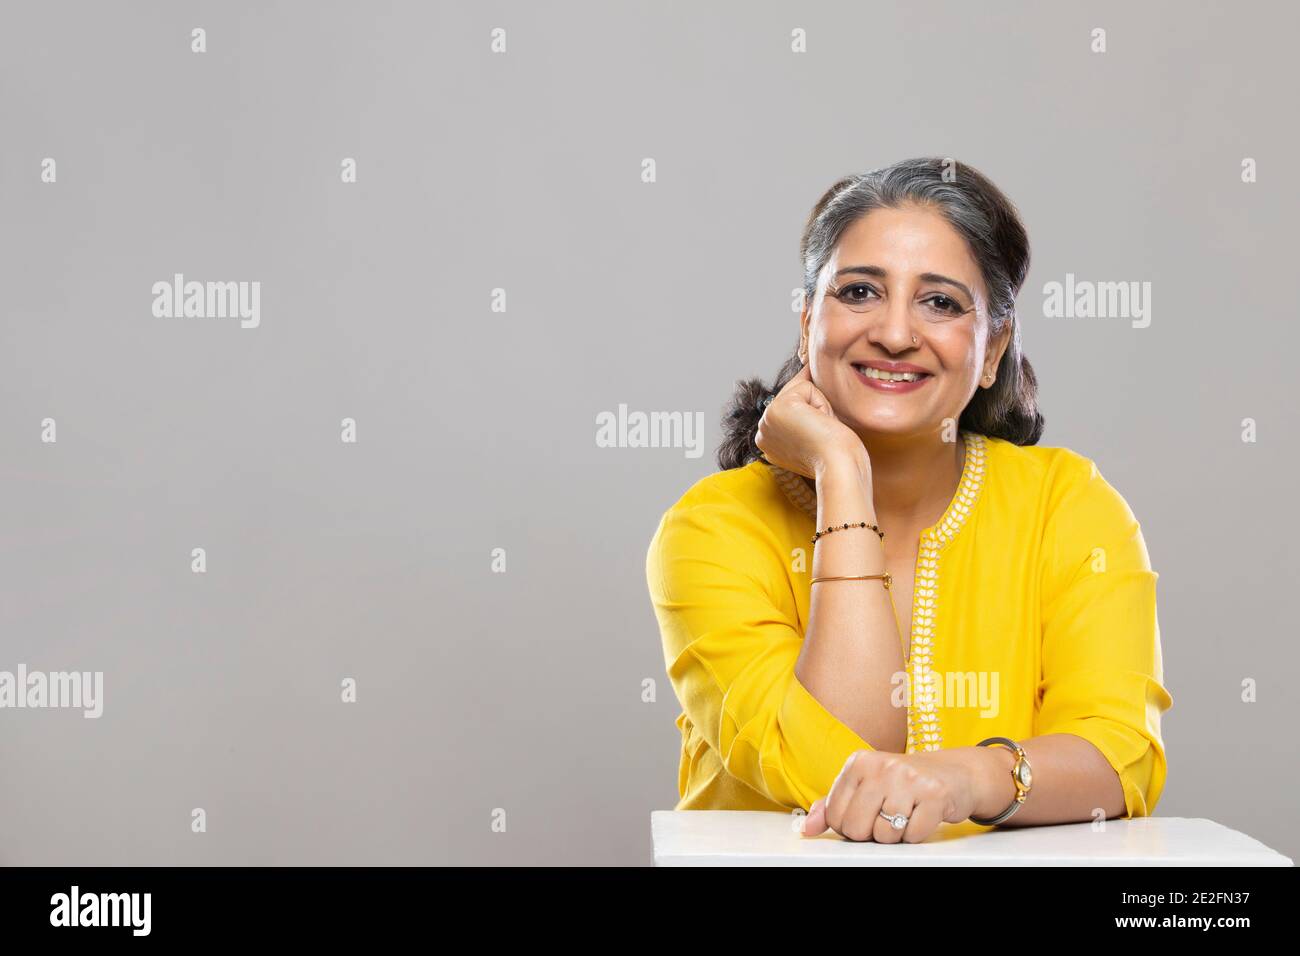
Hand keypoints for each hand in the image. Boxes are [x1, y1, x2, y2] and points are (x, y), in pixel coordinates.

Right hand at [754, 363, 863, 478]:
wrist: (840, 471)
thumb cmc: (840, 459)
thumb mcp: (817, 436)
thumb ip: (807, 416)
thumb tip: (809, 374)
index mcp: (771, 443)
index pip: (791, 409)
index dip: (813, 413)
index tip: (821, 435)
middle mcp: (763, 433)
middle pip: (794, 395)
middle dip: (816, 408)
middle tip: (823, 435)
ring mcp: (766, 420)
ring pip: (800, 389)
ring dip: (819, 406)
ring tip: (821, 431)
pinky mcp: (777, 408)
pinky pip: (807, 386)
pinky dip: (822, 404)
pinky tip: (820, 425)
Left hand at [799, 749, 982, 843]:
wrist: (953, 773)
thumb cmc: (903, 783)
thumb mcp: (865, 785)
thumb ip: (833, 806)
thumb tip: (807, 829)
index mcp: (858, 762)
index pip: (835, 815)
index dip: (850, 826)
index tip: (866, 815)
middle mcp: (881, 766)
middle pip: (857, 828)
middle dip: (871, 833)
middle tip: (888, 816)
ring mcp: (908, 778)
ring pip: (885, 835)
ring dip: (896, 834)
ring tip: (906, 813)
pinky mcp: (934, 794)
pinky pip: (913, 835)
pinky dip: (917, 833)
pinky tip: (922, 815)